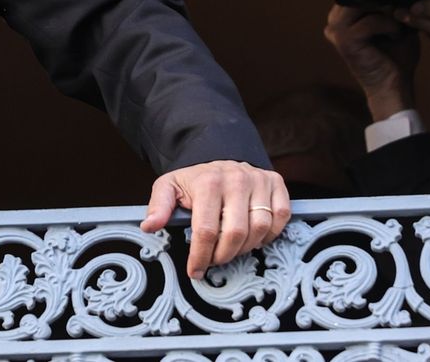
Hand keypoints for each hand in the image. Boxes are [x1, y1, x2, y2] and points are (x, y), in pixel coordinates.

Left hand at [139, 161, 290, 279]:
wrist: (220, 158)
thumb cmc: (195, 181)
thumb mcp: (169, 187)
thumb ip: (158, 206)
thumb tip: (149, 226)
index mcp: (208, 182)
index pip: (206, 230)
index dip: (200, 256)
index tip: (195, 271)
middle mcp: (236, 179)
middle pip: (235, 233)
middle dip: (223, 255)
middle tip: (215, 260)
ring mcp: (258, 180)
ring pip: (260, 228)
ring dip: (246, 248)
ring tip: (232, 249)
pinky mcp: (276, 183)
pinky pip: (280, 217)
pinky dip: (269, 234)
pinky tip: (254, 237)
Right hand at [324, 3, 418, 120]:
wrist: (394, 87)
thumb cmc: (395, 58)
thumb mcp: (395, 25)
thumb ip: (391, 6)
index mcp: (341, 18)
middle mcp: (333, 22)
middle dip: (382, 0)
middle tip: (400, 11)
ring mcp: (335, 31)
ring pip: (363, 5)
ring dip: (386, 13)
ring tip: (397, 27)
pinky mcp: (345, 40)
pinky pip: (370, 21)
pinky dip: (388, 26)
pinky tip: (396, 36)